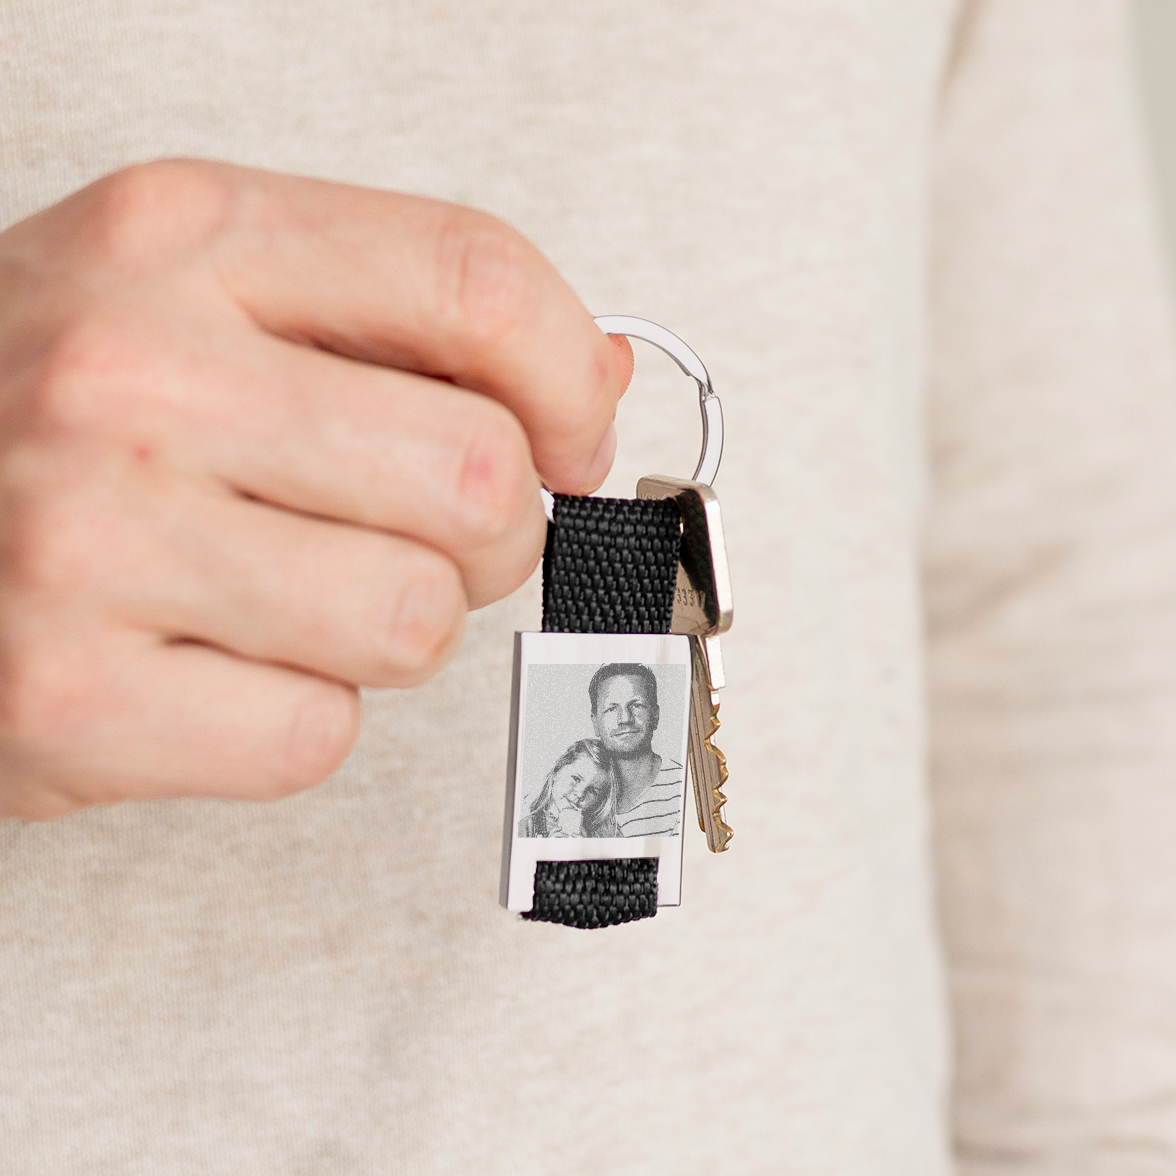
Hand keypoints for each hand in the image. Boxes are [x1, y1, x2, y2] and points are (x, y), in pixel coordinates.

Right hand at [0, 161, 631, 816]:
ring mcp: (88, 538)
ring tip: (292, 597)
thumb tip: (594, 379)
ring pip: (415, 620)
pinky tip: (216, 664)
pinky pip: (317, 734)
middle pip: (477, 476)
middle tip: (416, 531)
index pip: (474, 279)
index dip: (568, 381)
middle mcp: (132, 377)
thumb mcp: (203, 298)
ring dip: (388, 629)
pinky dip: (296, 716)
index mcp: (187, 238)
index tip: (571, 437)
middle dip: (486, 532)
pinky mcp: (68, 694)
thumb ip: (402, 323)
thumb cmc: (47, 406)